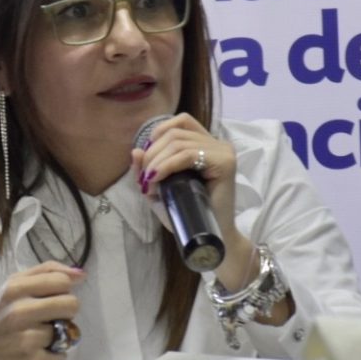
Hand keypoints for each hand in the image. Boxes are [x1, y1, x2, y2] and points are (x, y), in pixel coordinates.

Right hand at [0, 261, 83, 359]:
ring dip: (55, 336)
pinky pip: (62, 356)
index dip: (64, 290)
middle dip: (65, 312)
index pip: (62, 281)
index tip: (54, 297)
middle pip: (71, 305)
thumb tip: (81, 274)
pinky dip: (52, 355)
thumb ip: (45, 273)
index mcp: (15, 289)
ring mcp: (27, 340)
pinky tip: (33, 353)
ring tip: (34, 338)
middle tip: (48, 318)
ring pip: (66, 332)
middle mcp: (20, 312)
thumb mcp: (12, 286)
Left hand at [130, 115, 253, 288]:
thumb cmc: (186, 214)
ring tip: (149, 182)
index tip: (146, 161)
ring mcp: (223, 151)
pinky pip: (188, 154)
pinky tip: (157, 178)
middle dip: (152, 153)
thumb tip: (135, 151)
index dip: (157, 134)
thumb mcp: (160, 189)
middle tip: (144, 179)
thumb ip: (147, 170)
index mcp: (204, 144)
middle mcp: (216, 143)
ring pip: (179, 142)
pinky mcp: (225, 162)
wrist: (207, 238)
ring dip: (156, 161)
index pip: (180, 122)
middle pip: (175, 132)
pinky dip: (167, 165)